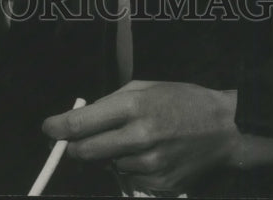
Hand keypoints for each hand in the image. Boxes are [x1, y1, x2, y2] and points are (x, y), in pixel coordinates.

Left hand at [42, 81, 239, 194]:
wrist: (224, 129)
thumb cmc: (182, 100)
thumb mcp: (145, 87)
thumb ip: (112, 102)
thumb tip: (82, 119)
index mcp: (133, 107)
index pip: (83, 123)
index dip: (59, 127)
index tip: (48, 128)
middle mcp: (139, 138)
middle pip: (86, 151)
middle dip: (74, 146)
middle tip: (72, 140)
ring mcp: (150, 166)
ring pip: (109, 165)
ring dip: (110, 155)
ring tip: (133, 140)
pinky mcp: (160, 185)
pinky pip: (130, 178)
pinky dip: (131, 168)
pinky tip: (149, 155)